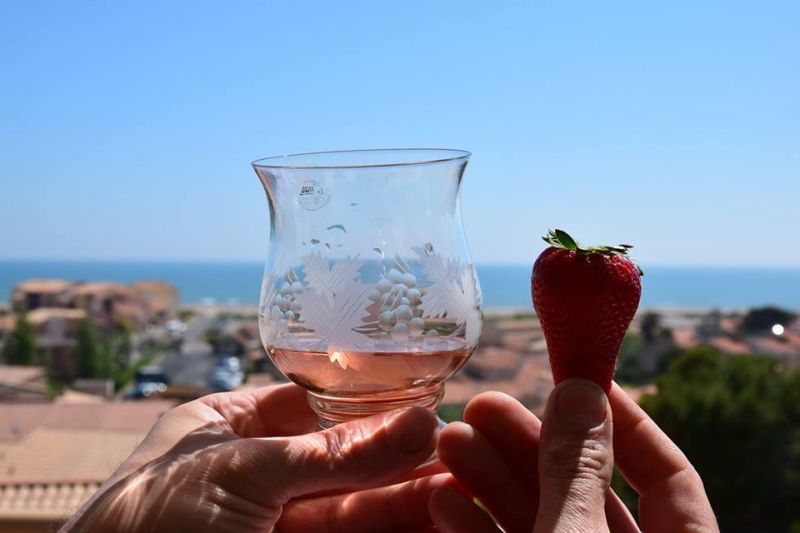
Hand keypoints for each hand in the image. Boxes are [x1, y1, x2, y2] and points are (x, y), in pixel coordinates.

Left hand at [63, 383, 444, 531]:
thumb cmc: (147, 523)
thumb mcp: (243, 472)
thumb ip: (336, 454)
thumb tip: (420, 422)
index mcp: (223, 427)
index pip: (309, 404)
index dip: (365, 406)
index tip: (422, 406)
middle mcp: (251, 474)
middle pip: (339, 459)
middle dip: (397, 457)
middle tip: (458, 450)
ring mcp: (270, 524)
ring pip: (351, 507)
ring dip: (405, 497)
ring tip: (461, 484)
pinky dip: (389, 529)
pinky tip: (432, 517)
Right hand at [430, 380, 718, 531]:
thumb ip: (578, 473)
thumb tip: (581, 392)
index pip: (668, 476)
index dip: (624, 419)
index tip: (573, 376)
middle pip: (586, 491)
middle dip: (529, 444)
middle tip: (483, 403)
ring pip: (540, 519)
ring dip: (491, 480)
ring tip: (450, 438)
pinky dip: (475, 528)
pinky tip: (443, 501)